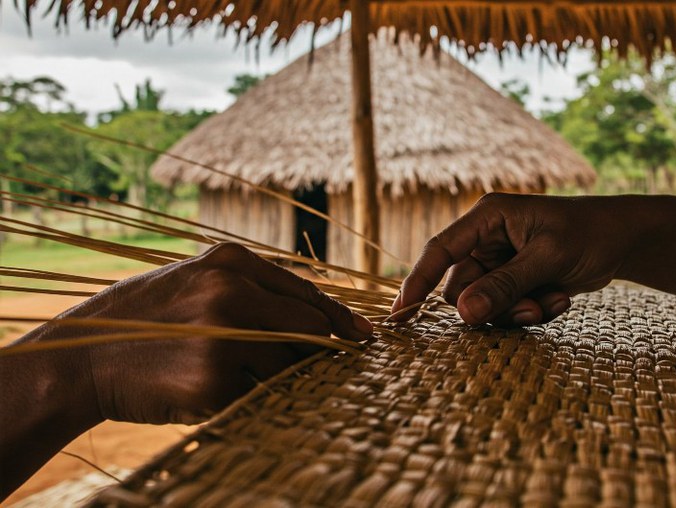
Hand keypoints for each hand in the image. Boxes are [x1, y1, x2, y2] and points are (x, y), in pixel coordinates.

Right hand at [1, 243, 372, 495]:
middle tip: (304, 365)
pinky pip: (254, 394)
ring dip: (268, 376)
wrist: (85, 354)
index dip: (341, 320)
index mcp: (232, 262)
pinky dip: (240, 396)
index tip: (365, 337)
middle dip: (311, 352)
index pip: (309, 294)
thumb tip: (321, 318)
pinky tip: (201, 385)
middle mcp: (233, 292)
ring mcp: (225, 336)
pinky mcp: (214, 380)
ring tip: (217, 368)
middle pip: (309, 330)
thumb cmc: (148, 317)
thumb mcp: (199, 281)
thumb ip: (257, 292)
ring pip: (285, 367)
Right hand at [392, 193, 636, 326]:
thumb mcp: (548, 257)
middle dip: (494, 307)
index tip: (401, 314)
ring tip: (552, 302)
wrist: (624, 240)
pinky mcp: (513, 282)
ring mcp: (499, 264)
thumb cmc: (588, 233)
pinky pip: (505, 310)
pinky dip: (531, 311)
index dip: (418, 281)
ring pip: (483, 305)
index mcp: (486, 218)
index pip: (440, 250)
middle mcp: (486, 241)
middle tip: (530, 311)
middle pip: (462, 289)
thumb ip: (505, 286)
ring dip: (516, 312)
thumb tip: (465, 314)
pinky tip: (559, 298)